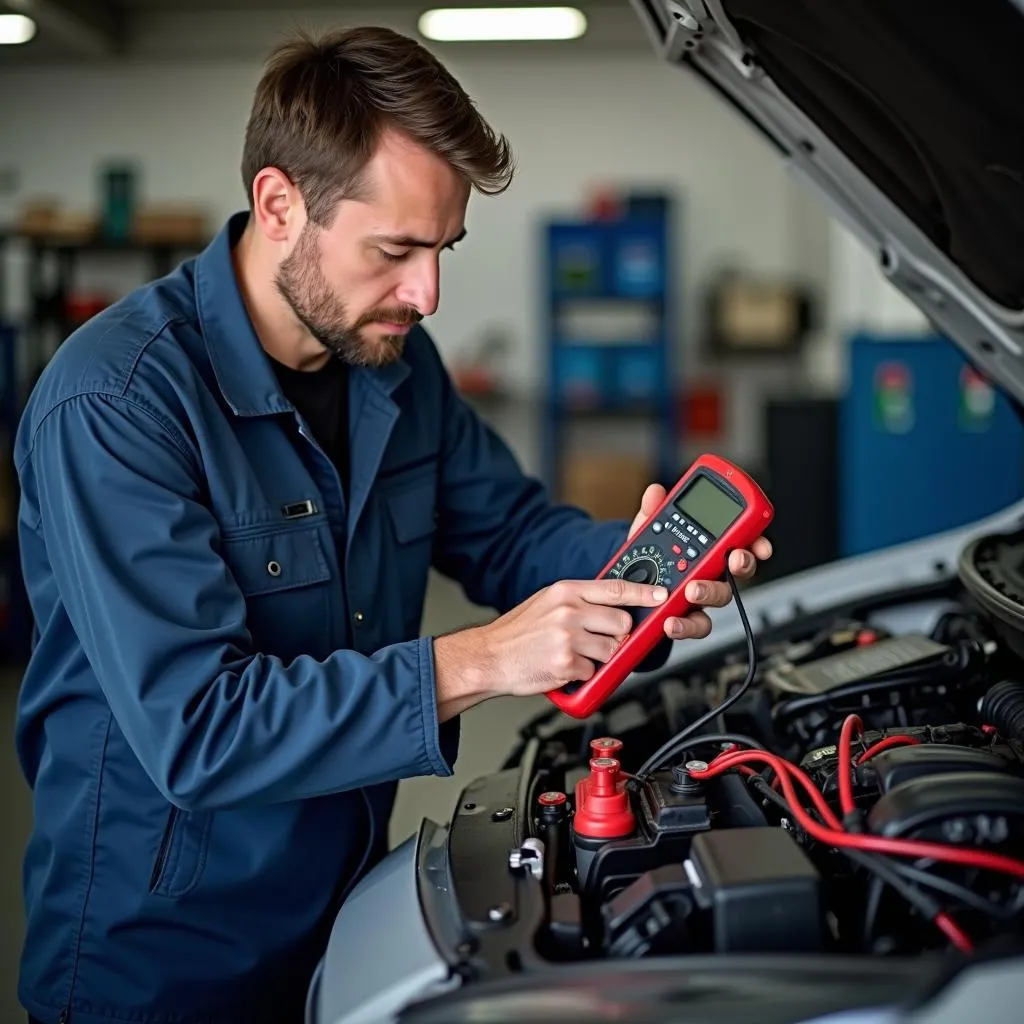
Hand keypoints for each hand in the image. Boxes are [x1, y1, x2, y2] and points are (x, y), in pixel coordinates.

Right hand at [433, 577, 670, 710]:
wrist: (488, 656)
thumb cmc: (517, 633)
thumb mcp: (547, 602)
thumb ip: (579, 601)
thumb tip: (614, 604)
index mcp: (566, 591)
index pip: (616, 588)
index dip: (645, 593)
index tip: (662, 596)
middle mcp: (569, 611)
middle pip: (622, 623)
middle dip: (619, 637)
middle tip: (601, 642)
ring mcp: (568, 637)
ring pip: (611, 650)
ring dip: (598, 659)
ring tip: (575, 655)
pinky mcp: (566, 664)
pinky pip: (593, 672)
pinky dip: (582, 675)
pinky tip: (562, 668)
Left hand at [628, 483, 772, 641]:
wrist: (631, 589)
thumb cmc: (650, 556)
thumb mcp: (648, 531)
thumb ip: (652, 512)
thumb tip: (655, 492)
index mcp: (710, 547)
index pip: (741, 542)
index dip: (757, 543)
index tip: (761, 544)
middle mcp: (712, 571)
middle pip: (739, 570)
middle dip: (741, 563)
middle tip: (733, 559)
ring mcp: (702, 595)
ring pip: (720, 597)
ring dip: (710, 592)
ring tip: (691, 590)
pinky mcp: (687, 617)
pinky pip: (695, 624)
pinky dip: (684, 626)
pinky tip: (670, 621)